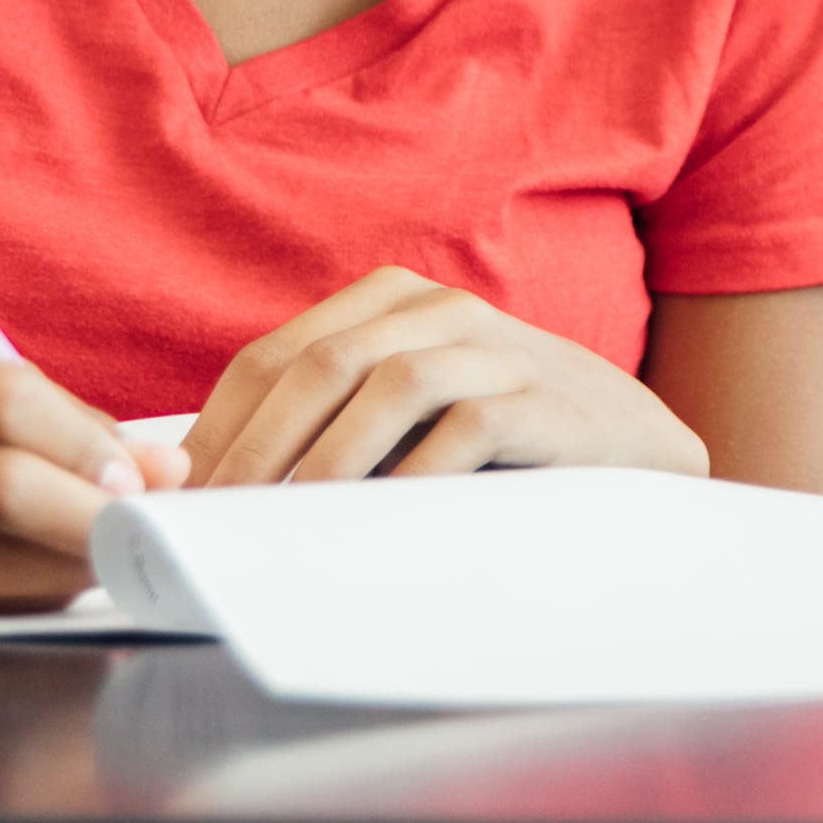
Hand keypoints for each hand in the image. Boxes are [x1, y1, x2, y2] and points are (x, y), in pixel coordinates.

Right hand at [0, 324, 185, 616]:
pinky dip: (16, 598)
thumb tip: (165, 466)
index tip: (149, 480)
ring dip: (65, 569)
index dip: (88, 447)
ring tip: (113, 560)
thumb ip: (45, 413)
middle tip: (148, 532)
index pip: (4, 402)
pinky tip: (48, 583)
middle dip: (92, 520)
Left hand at [184, 268, 707, 485]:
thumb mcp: (410, 415)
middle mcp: (439, 309)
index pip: (273, 356)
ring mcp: (497, 348)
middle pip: (318, 365)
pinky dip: (415, 473)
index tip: (184, 497)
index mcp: (390, 302)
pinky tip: (384, 518)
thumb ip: (332, 423)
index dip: (220, 427)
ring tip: (291, 520)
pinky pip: (466, 427)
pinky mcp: (545, 400)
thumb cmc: (502, 442)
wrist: (638, 448)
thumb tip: (215, 485)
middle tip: (221, 518)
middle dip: (258, 448)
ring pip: (387, 383)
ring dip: (327, 458)